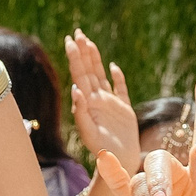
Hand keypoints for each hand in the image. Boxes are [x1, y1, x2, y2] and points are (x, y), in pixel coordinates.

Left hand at [65, 29, 138, 164]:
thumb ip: (81, 111)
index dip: (76, 57)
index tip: (70, 41)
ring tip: (89, 42)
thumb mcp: (88, 132)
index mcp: (88, 102)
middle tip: (77, 33)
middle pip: (89, 70)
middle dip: (83, 52)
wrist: (119, 162)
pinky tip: (113, 66)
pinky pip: (121, 89)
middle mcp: (97, 99)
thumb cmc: (102, 150)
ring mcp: (111, 103)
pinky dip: (118, 78)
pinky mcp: (124, 109)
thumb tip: (75, 88)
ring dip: (96, 59)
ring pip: (102, 75)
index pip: (80, 74)